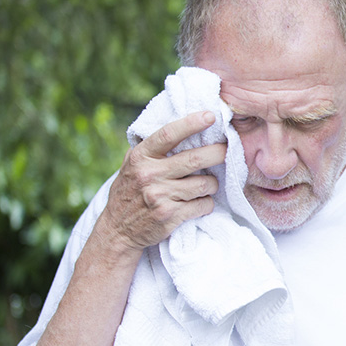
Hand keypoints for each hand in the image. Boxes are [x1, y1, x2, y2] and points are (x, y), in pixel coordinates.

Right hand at [99, 111, 226, 251]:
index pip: (169, 135)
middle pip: (195, 159)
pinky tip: (199, 203)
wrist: (118, 230)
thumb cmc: (130, 192)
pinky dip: (207, 203)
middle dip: (218, 153)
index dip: (191, 123)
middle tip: (227, 150)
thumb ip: (151, 149)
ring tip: (207, 184)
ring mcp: (160, 196)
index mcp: (141, 157)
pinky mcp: (171, 215)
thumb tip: (181, 127)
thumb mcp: (131, 166)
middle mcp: (150, 175)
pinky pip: (203, 205)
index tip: (210, 116)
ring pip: (204, 184)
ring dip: (212, 184)